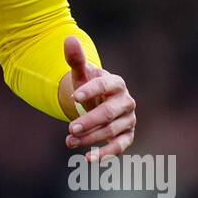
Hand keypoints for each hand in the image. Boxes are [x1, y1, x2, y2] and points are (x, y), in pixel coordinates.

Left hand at [60, 36, 136, 161]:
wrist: (98, 102)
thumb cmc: (88, 87)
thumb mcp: (81, 74)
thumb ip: (76, 59)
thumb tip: (69, 38)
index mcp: (116, 83)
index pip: (105, 85)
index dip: (90, 91)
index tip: (73, 97)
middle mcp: (126, 101)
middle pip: (109, 113)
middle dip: (90, 120)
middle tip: (70, 128)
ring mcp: (128, 120)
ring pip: (111, 131)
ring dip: (90, 138)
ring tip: (69, 141)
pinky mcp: (127, 135)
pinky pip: (120, 146)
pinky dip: (106, 153)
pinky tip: (89, 159)